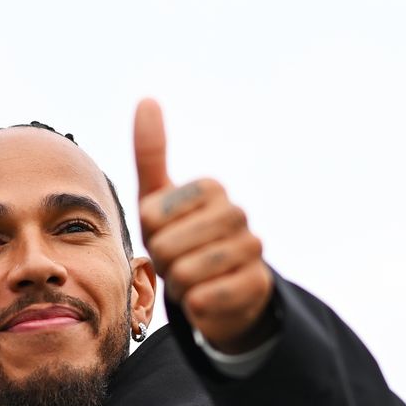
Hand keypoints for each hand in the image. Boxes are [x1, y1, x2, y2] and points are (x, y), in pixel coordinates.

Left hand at [134, 98, 274, 353]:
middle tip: (180, 263)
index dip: (150, 235)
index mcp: (211, 188)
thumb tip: (146, 99)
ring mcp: (252, 248)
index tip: (167, 236)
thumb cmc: (183, 241)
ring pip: (185, 274)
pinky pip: (205, 299)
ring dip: (180, 286)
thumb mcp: (158, 201)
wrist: (220, 293)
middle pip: (166, 246)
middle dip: (164, 264)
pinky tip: (208, 300)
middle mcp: (237, 213)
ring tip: (194, 280)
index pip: (151, 216)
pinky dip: (196, 307)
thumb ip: (151, 153)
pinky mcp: (258, 285)